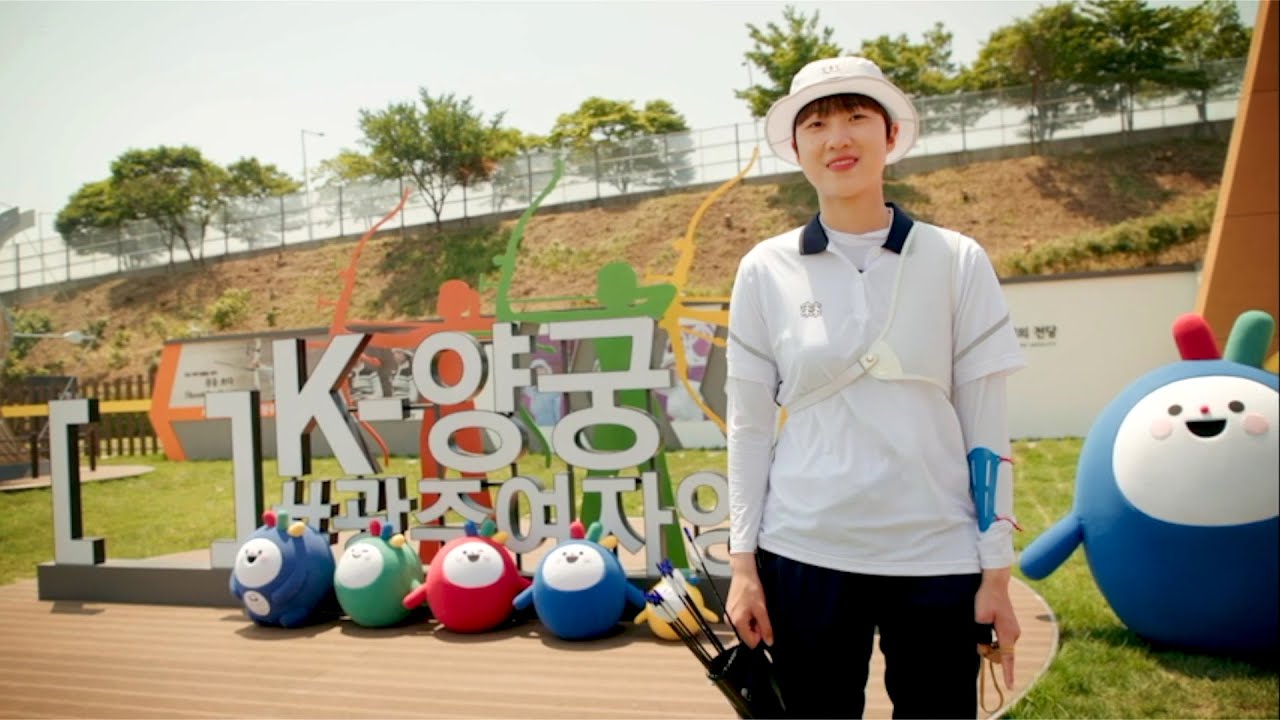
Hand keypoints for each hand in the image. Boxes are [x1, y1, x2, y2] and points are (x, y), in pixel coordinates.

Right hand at [727, 553, 772, 647]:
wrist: (743, 573)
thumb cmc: (751, 588)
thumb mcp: (762, 609)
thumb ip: (766, 628)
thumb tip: (769, 642)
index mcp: (736, 622)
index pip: (750, 642)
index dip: (760, 635)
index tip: (764, 623)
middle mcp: (730, 622)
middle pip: (747, 635)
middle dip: (756, 628)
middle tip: (760, 614)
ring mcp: (729, 616)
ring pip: (745, 628)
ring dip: (753, 622)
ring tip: (755, 608)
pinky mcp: (730, 611)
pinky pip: (741, 621)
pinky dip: (748, 616)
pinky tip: (751, 606)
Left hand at [975, 567, 1019, 688]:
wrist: (995, 583)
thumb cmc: (986, 598)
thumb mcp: (980, 618)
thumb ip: (981, 636)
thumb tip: (982, 648)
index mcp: (1008, 633)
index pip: (1008, 658)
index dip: (1008, 674)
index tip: (1010, 687)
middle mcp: (1014, 634)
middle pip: (1001, 654)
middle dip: (989, 651)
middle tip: (979, 633)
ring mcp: (1013, 630)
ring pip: (1000, 646)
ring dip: (990, 643)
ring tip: (982, 623)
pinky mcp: (1010, 626)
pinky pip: (1001, 640)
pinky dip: (993, 638)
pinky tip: (987, 623)